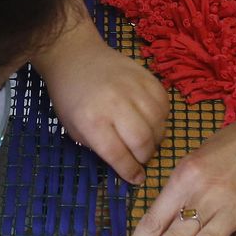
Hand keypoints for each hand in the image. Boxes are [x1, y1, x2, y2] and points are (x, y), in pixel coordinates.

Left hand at [33, 9, 167, 184]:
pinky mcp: (147, 77)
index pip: (118, 154)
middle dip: (144, 157)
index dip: (130, 171)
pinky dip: (161, 119)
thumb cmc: (71, 97)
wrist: (75, 56)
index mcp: (92, 119)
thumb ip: (99, 148)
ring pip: (158, 124)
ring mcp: (134, 87)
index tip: (136, 178)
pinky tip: (151, 121)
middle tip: (140, 159)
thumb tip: (126, 166)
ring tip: (146, 141)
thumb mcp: (74, 129)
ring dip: (155, 139)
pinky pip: (164, 105)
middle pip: (143, 140)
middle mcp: (115, 103)